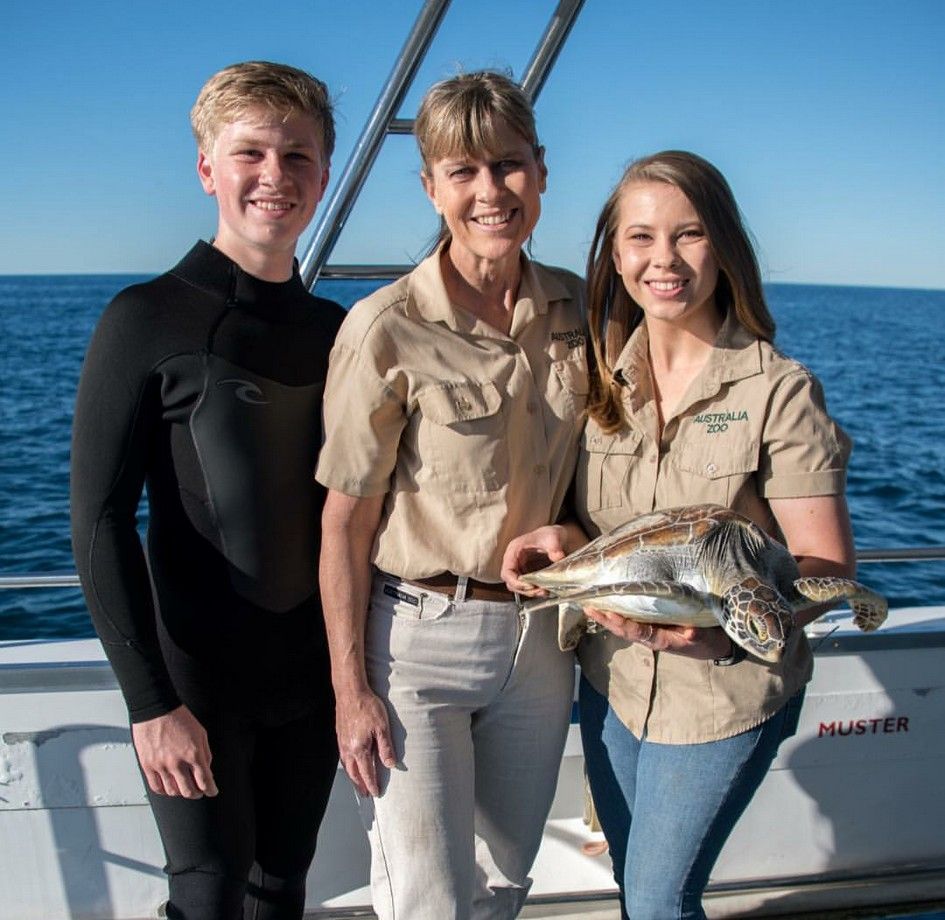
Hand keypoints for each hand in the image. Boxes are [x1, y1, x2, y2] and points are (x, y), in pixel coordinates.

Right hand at [131, 704, 217, 797]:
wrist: (156, 709)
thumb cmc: (179, 718)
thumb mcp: (200, 733)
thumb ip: (205, 754)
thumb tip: (206, 770)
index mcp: (193, 753)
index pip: (204, 780)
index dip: (210, 789)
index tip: (212, 791)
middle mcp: (177, 762)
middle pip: (189, 790)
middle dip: (197, 793)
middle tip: (199, 792)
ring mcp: (161, 765)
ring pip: (173, 791)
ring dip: (181, 793)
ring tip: (184, 788)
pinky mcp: (148, 766)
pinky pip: (156, 787)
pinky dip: (165, 791)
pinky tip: (169, 788)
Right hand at [335, 687, 396, 796]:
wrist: (350, 692)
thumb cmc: (367, 707)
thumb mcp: (382, 727)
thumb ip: (386, 747)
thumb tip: (391, 764)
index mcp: (359, 749)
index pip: (366, 773)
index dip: (371, 785)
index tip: (376, 793)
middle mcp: (348, 749)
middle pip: (354, 773)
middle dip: (360, 785)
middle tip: (366, 794)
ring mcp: (342, 742)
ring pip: (347, 766)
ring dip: (353, 777)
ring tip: (358, 783)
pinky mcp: (340, 735)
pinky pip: (343, 757)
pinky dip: (348, 766)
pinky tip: (351, 764)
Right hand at [501, 525, 569, 595]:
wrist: (557, 538)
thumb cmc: (550, 535)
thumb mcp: (553, 537)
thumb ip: (554, 547)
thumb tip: (558, 557)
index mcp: (514, 550)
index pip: (507, 571)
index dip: (515, 582)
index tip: (529, 585)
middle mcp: (515, 561)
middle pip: (511, 582)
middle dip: (524, 589)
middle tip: (539, 591)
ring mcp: (521, 569)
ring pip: (519, 587)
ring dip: (530, 592)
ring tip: (544, 591)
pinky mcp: (529, 575)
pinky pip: (528, 586)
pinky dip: (536, 590)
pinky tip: (546, 590)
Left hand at [583, 608, 732, 659]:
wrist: (715, 643)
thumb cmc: (708, 640)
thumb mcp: (704, 638)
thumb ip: (696, 634)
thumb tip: (689, 631)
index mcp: (660, 639)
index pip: (637, 632)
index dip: (622, 624)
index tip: (609, 614)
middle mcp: (651, 634)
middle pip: (623, 628)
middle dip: (605, 619)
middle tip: (588, 607)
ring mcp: (650, 627)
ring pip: (624, 621)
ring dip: (607, 614)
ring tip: (590, 602)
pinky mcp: (652, 619)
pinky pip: (631, 615)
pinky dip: (618, 607)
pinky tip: (608, 598)